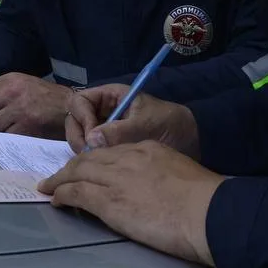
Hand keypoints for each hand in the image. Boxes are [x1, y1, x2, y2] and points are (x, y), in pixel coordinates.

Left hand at [0, 72, 72, 136]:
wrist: (70, 107)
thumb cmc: (44, 96)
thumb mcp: (22, 84)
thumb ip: (1, 90)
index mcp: (9, 80)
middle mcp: (11, 92)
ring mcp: (19, 110)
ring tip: (9, 125)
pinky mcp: (26, 126)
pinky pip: (6, 134)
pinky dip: (9, 135)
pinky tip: (19, 131)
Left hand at [39, 141, 222, 265]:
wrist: (206, 212)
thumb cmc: (203, 200)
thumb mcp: (179, 173)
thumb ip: (160, 175)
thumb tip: (153, 189)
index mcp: (146, 149)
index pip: (112, 151)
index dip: (95, 160)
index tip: (87, 168)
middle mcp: (127, 158)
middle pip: (89, 158)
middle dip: (71, 167)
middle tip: (58, 177)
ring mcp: (116, 179)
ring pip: (77, 173)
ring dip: (60, 180)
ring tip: (49, 188)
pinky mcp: (108, 202)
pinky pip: (76, 193)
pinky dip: (62, 194)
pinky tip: (55, 199)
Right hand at [63, 84, 199, 157]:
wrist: (192, 141)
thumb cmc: (170, 124)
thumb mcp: (146, 124)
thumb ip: (120, 131)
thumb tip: (91, 140)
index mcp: (111, 97)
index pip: (80, 101)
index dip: (82, 117)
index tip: (92, 135)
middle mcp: (104, 112)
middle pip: (75, 121)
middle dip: (79, 137)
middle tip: (90, 155)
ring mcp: (106, 130)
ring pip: (81, 138)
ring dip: (84, 151)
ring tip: (98, 165)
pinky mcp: (110, 148)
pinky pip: (92, 152)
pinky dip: (93, 161)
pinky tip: (103, 170)